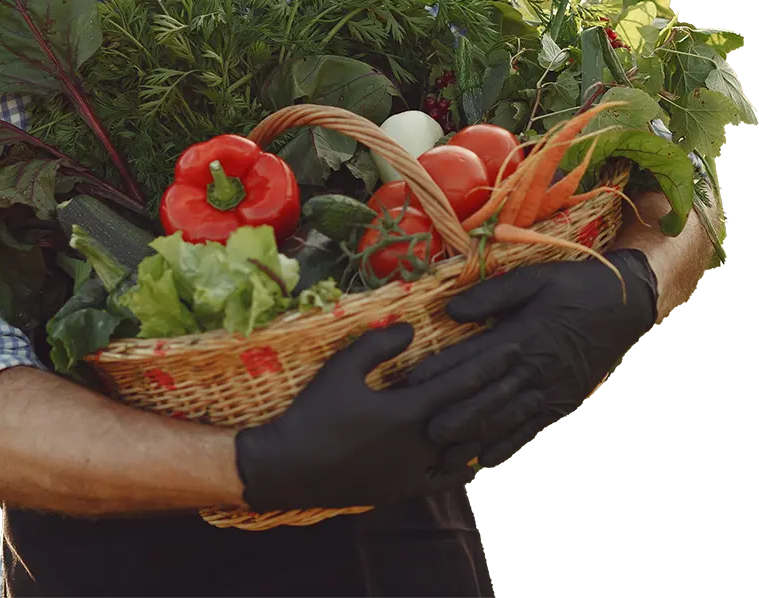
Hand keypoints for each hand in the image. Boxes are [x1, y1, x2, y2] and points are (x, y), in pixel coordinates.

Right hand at [234, 322, 522, 510]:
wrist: (292, 466)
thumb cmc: (315, 410)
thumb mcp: (343, 367)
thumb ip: (379, 345)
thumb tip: (412, 328)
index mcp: (408, 412)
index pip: (461, 384)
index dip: (490, 365)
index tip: (514, 348)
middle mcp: (420, 444)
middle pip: (472, 416)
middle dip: (502, 393)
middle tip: (526, 375)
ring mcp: (414, 472)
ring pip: (464, 450)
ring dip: (488, 429)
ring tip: (510, 413)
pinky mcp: (403, 490)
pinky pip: (444, 480)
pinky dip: (462, 467)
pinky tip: (473, 458)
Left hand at [407, 250, 657, 468]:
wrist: (624, 304)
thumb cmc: (573, 285)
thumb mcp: (534, 278)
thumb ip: (492, 294)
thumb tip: (452, 310)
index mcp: (523, 335)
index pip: (474, 357)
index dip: (442, 371)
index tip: (413, 383)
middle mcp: (535, 368)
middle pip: (487, 396)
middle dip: (454, 416)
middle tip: (422, 433)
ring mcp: (551, 389)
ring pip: (506, 419)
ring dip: (475, 439)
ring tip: (446, 456)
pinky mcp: (563, 400)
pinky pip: (532, 427)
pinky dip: (509, 445)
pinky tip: (487, 460)